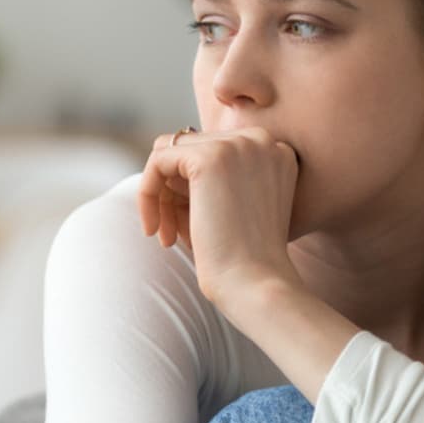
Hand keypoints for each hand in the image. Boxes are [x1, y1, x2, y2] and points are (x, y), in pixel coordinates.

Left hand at [137, 126, 303, 309]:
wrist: (256, 284)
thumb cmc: (247, 259)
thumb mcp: (240, 207)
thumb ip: (218, 177)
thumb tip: (166, 156)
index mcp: (275, 150)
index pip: (214, 149)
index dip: (193, 188)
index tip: (188, 225)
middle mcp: (261, 139)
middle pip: (191, 149)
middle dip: (175, 192)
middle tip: (172, 234)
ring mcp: (237, 145)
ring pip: (171, 152)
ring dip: (161, 195)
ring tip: (166, 236)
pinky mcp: (209, 158)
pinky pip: (158, 160)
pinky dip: (148, 193)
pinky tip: (154, 230)